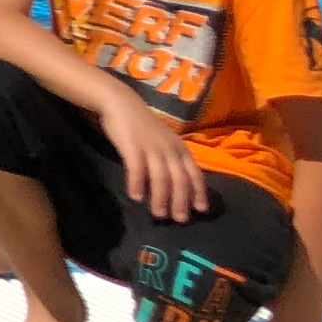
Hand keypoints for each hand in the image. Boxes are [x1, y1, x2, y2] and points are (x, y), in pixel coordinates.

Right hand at [104, 104, 205, 221]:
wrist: (120, 103)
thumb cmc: (142, 124)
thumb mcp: (164, 140)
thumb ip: (171, 158)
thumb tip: (176, 183)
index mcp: (180, 148)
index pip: (194, 173)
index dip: (198, 192)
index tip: (200, 209)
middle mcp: (170, 149)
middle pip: (180, 178)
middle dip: (181, 200)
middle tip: (180, 219)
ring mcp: (151, 147)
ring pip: (161, 176)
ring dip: (161, 197)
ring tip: (158, 214)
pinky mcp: (132, 146)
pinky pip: (137, 168)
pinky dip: (137, 183)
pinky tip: (135, 197)